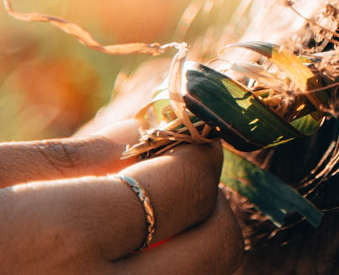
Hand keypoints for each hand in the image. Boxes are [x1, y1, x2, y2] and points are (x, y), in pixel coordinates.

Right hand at [0, 120, 243, 273]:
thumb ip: (66, 160)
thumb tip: (135, 133)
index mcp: (67, 239)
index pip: (185, 187)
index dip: (196, 153)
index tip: (189, 139)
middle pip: (216, 247)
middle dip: (209, 203)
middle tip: (177, 181)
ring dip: (196, 248)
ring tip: (152, 225)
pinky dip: (170, 274)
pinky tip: (131, 260)